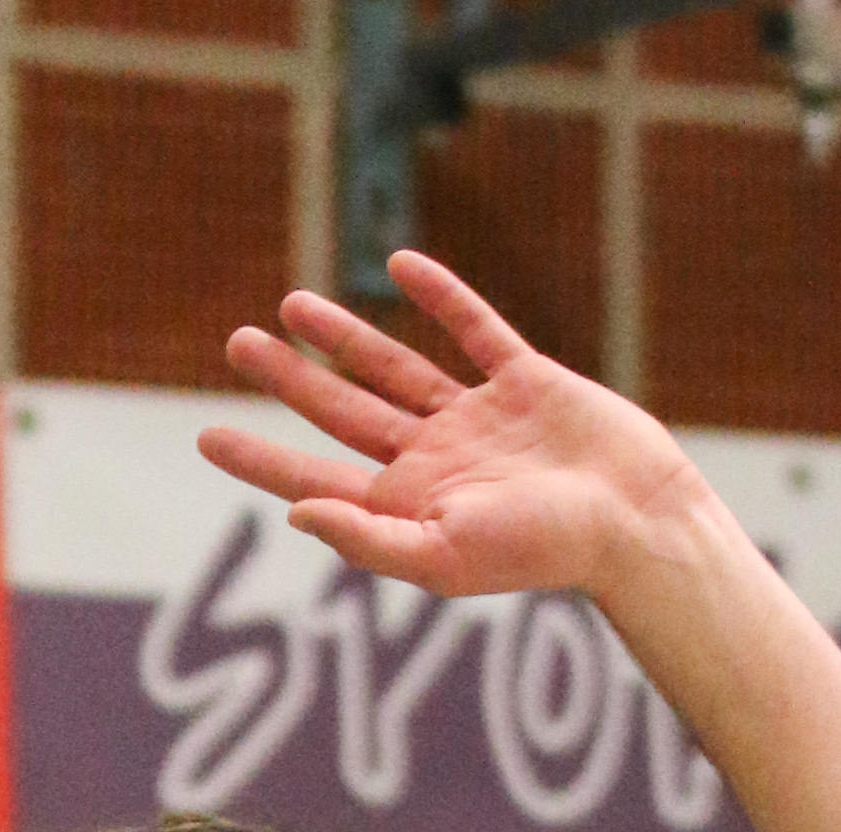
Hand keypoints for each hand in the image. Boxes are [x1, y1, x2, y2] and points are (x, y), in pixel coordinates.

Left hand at [196, 250, 703, 609]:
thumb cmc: (541, 550)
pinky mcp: (524, 382)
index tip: (207, 434)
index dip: (260, 457)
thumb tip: (296, 513)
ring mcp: (477, 420)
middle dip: (288, 380)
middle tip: (236, 344)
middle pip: (341, 411)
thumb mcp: (442, 556)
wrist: (632, 518)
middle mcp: (433, 462)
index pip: (314, 477)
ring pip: (393, 368)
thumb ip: (368, 538)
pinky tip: (401, 265)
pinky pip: (473, 329)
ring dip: (343, 337)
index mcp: (407, 506)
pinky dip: (441, 296)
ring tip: (291, 305)